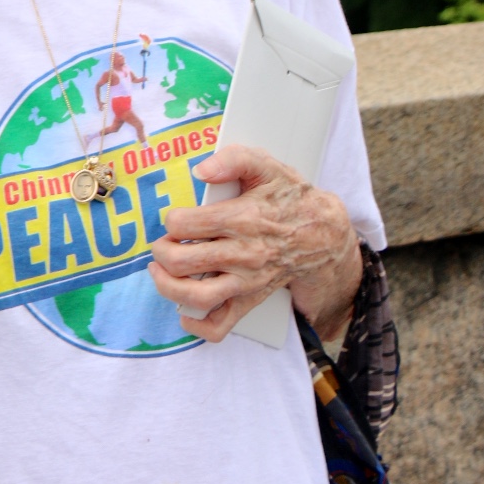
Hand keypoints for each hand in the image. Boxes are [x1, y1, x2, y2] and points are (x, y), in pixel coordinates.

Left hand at [148, 145, 361, 343]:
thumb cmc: (290, 198)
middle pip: (183, 262)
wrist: (323, 235)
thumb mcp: (267, 166)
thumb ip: (233, 159)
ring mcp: (246, 281)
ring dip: (168, 287)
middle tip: (162, 244)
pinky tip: (184, 311)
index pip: (185, 225)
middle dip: (161, 252)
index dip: (171, 221)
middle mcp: (242, 253)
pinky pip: (221, 324)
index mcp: (242, 218)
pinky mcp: (250, 299)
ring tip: (160, 273)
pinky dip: (198, 324)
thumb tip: (202, 170)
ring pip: (197, 296)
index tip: (175, 218)